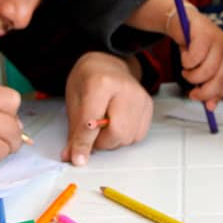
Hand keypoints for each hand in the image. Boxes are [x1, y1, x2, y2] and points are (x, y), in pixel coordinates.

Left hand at [61, 51, 153, 165]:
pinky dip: (124, 136)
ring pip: (128, 138)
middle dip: (101, 142)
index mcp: (101, 83)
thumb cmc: (89, 78)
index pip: (92, 122)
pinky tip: (117, 122)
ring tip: (105, 124)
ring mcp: (140, 97)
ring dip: (112, 140)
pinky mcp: (148, 106)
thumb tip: (74, 156)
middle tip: (92, 133)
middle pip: (117, 133)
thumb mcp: (74, 99)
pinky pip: (137, 135)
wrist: (107, 64)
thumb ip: (75, 130)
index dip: (83, 143)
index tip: (78, 158)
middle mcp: (125, 89)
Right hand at [165, 5, 222, 107]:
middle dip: (203, 92)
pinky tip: (184, 54)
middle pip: (218, 79)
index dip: (217, 94)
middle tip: (191, 94)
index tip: (207, 105)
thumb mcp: (204, 65)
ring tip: (186, 69)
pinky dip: (185, 62)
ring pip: (205, 71)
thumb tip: (210, 106)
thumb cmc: (194, 44)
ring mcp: (217, 40)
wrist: (183, 19)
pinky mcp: (203, 35)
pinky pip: (193, 59)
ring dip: (190, 75)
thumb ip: (209, 83)